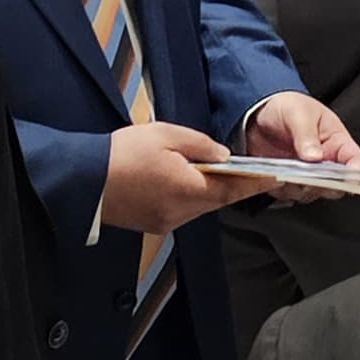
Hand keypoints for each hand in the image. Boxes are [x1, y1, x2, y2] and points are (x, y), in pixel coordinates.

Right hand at [99, 122, 264, 233]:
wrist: (83, 180)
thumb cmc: (121, 154)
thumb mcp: (166, 135)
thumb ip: (201, 145)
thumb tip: (222, 156)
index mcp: (188, 189)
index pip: (233, 188)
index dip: (256, 182)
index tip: (276, 177)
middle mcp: (181, 212)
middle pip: (217, 199)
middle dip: (232, 185)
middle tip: (248, 170)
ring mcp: (166, 222)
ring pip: (200, 206)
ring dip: (208, 189)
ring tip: (208, 168)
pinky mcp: (153, 223)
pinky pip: (181, 210)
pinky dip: (188, 196)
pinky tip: (182, 180)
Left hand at [237, 91, 359, 202]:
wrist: (259, 114)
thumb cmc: (287, 107)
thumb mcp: (298, 113)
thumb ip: (306, 134)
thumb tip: (315, 157)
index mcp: (337, 142)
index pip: (354, 161)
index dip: (355, 173)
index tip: (348, 180)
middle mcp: (326, 162)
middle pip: (335, 185)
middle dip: (322, 184)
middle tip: (307, 175)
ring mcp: (307, 175)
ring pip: (311, 193)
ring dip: (299, 187)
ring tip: (285, 171)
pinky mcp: (288, 182)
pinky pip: (288, 195)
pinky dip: (281, 189)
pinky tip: (273, 175)